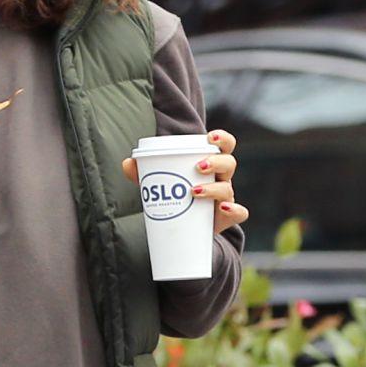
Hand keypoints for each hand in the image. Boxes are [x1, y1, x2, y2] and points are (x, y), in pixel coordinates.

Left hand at [122, 128, 247, 235]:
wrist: (184, 230)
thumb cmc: (175, 199)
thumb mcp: (159, 184)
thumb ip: (142, 174)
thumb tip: (127, 163)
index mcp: (211, 165)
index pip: (225, 146)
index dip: (222, 138)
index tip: (210, 137)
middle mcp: (221, 179)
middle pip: (229, 163)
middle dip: (216, 162)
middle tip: (199, 166)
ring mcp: (224, 198)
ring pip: (229, 188)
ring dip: (213, 187)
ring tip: (194, 191)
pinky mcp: (225, 218)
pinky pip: (239, 213)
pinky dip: (234, 210)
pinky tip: (222, 208)